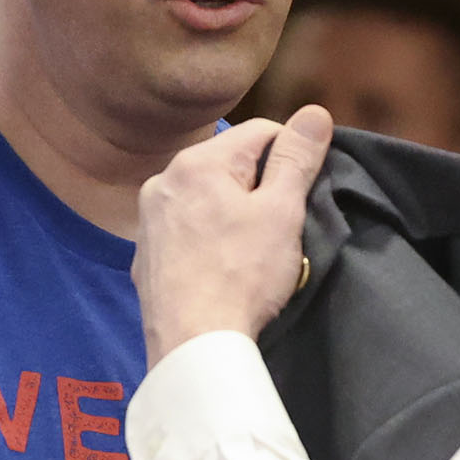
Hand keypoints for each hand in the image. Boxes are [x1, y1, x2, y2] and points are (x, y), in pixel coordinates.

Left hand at [134, 105, 332, 366]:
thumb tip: (314, 112)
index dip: (292, 155)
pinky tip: (224, 270)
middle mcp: (163, 182)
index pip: (260, 131)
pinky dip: (207, 241)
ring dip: (232, 213)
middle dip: (259, 186)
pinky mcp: (146, 258)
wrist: (193, 347)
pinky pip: (186, 233)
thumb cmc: (241, 277)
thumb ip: (297, 158)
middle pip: (228, 165)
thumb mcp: (282, 211)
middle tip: (282, 227)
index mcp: (198, 163)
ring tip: (253, 252)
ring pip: (205, 199)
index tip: (305, 189)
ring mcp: (148, 222)